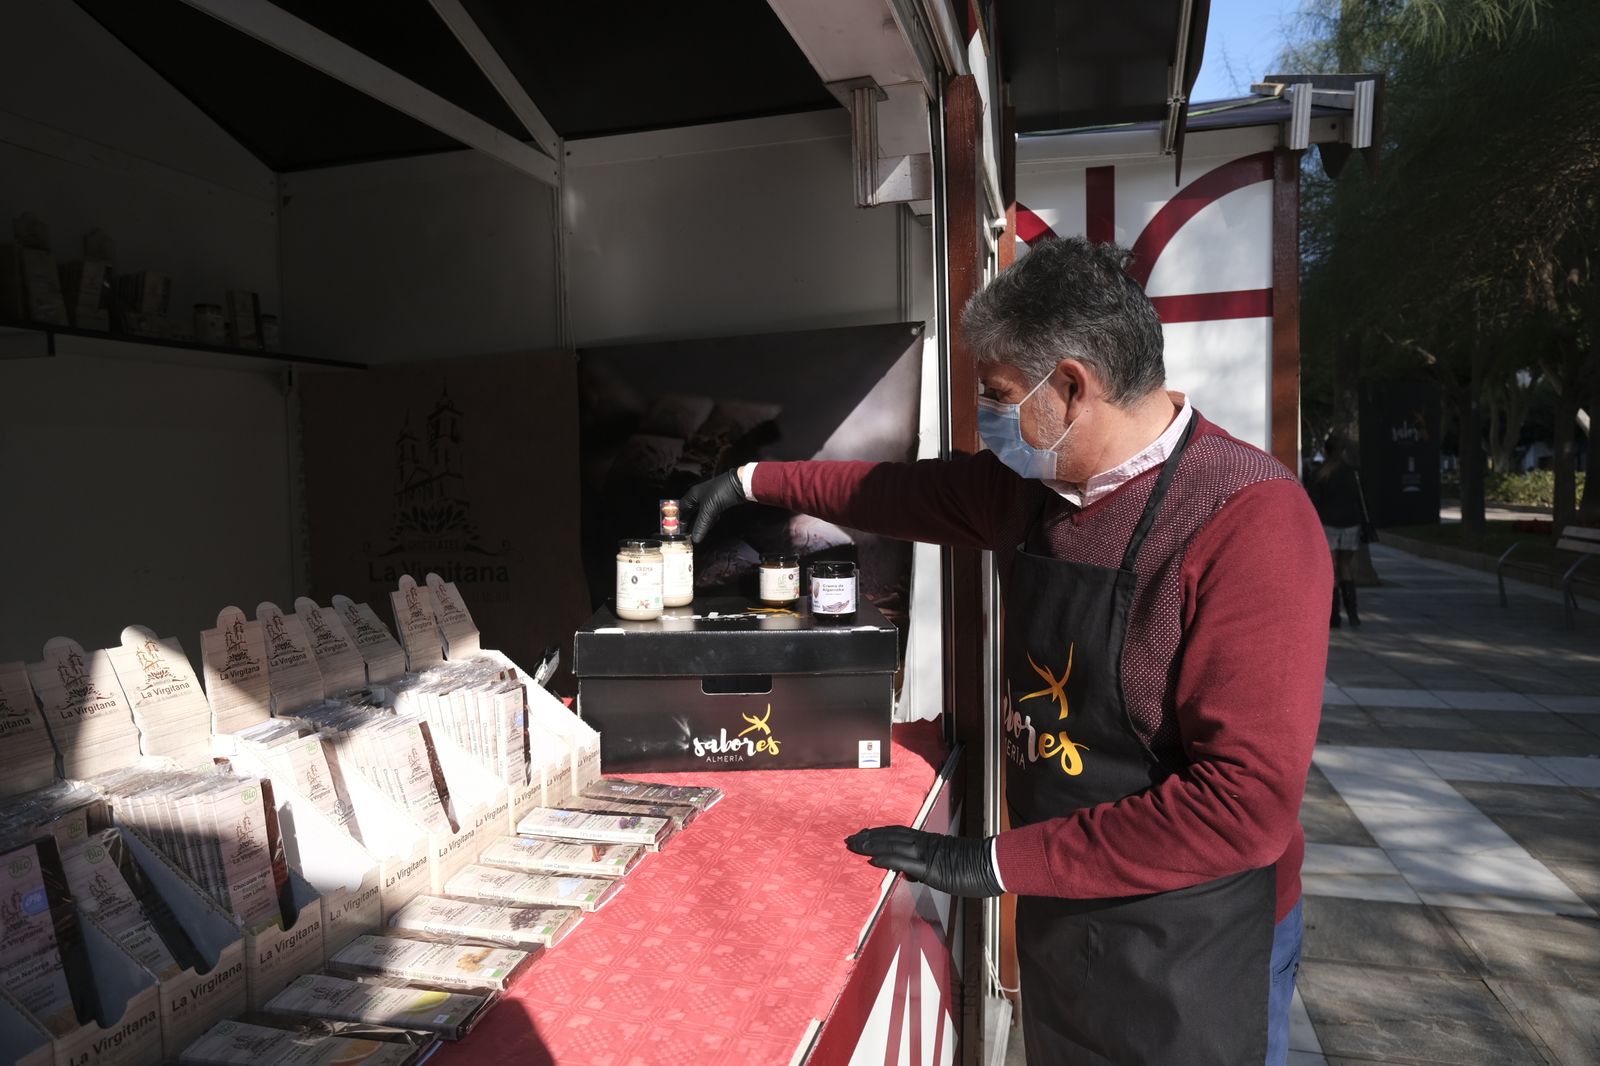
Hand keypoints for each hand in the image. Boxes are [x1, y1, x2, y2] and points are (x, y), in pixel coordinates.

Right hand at [680, 469, 746, 542]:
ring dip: (699, 523)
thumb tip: (694, 540)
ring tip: (696, 534)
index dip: (679, 520)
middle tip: (687, 536)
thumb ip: (701, 525)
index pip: (681, 509)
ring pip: (701, 514)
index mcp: (693, 495)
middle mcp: (699, 497)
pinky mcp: (718, 504)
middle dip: (689, 523)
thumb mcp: (709, 510)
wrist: (740, 485)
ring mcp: (709, 500)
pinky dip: (708, 521)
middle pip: (691, 512)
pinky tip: (708, 527)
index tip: (678, 531)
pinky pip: (710, 514)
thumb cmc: (721, 493)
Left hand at [845, 825, 1002, 897]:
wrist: (992, 864)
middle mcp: (924, 842)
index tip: (863, 835)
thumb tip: (910, 873)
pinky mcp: (929, 865)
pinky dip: (885, 859)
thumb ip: (924, 867)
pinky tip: (872, 860)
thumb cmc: (975, 866)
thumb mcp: (945, 866)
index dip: (878, 834)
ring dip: (870, 845)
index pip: (897, 833)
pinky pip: (903, 860)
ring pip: (892, 845)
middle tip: (850, 839)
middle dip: (868, 837)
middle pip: (890, 835)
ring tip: (854, 846)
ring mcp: (925, 852)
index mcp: (928, 840)